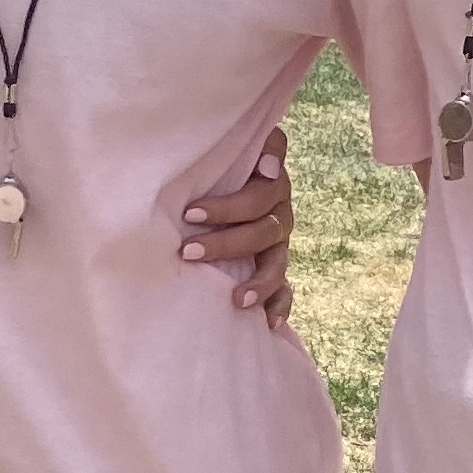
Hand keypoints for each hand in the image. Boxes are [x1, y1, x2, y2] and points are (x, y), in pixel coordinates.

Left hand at [181, 127, 291, 326]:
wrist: (227, 186)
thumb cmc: (215, 169)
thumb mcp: (227, 153)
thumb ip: (254, 148)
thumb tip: (268, 166)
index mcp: (270, 184)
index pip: (259, 195)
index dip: (228, 206)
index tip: (190, 213)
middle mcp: (279, 214)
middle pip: (263, 231)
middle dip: (224, 243)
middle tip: (186, 251)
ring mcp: (279, 245)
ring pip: (276, 263)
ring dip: (257, 282)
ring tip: (235, 298)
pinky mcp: (277, 270)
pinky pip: (286, 290)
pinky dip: (279, 306)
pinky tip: (269, 323)